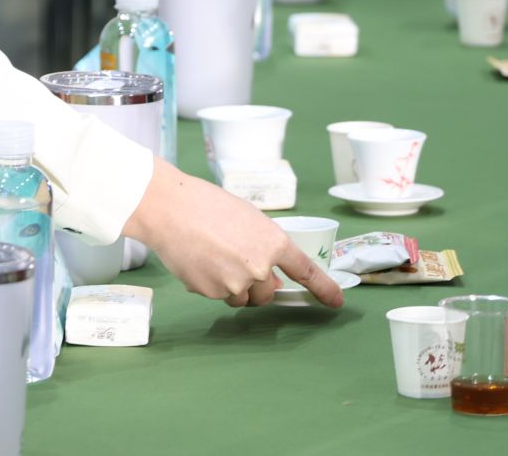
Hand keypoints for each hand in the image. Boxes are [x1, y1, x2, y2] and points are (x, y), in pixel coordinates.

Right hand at [124, 159, 342, 307]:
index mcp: (273, 242)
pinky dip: (211, 284)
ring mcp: (235, 283)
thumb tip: (267, 278)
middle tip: (235, 260)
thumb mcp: (248, 219)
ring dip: (233, 286)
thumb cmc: (209, 205)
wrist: (170, 209)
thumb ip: (264, 247)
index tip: (337, 301)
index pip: (305, 271)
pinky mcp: (212, 293)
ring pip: (242, 298)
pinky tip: (198, 261)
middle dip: (257, 284)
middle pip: (267, 292)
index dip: (323, 288)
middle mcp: (259, 267)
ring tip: (212, 256)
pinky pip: (218, 296)